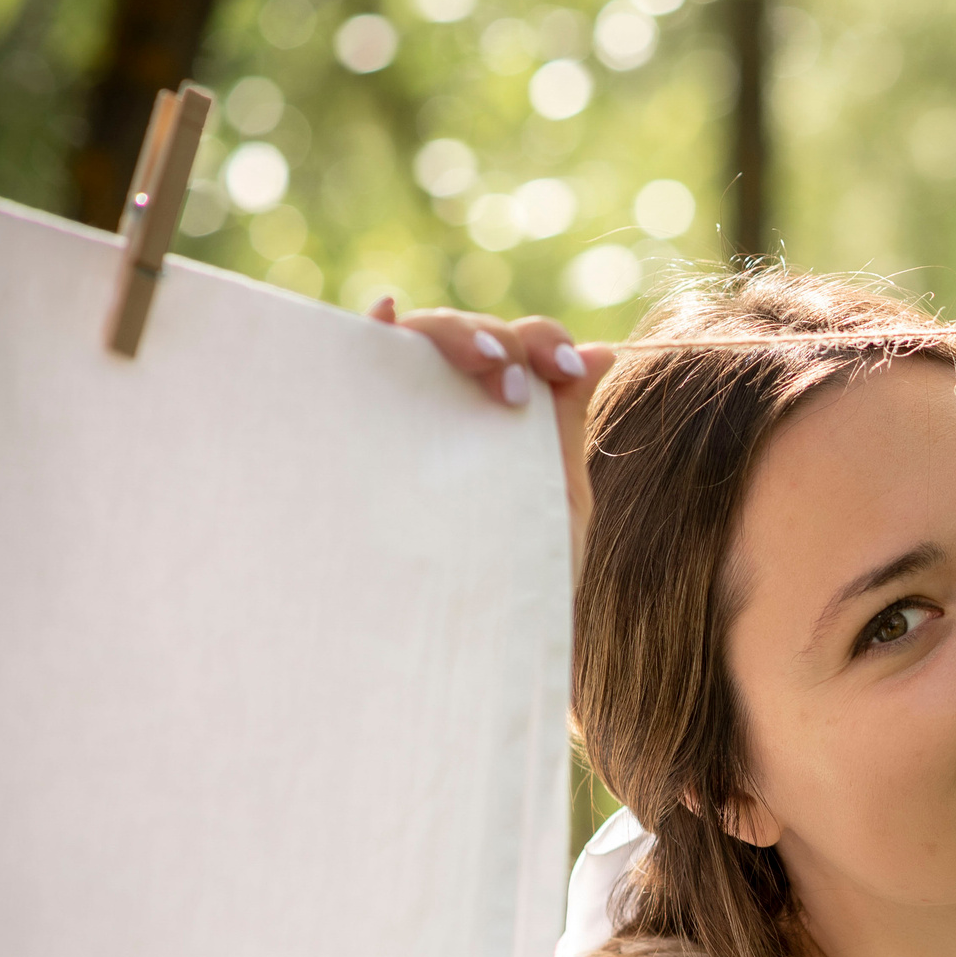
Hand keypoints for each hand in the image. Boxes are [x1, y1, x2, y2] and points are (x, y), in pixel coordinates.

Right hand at [367, 296, 615, 578]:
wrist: (482, 641)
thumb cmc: (523, 578)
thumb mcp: (557, 498)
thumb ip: (568, 425)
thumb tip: (602, 350)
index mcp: (503, 412)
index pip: (520, 347)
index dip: (543, 341)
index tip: (567, 371)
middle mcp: (452, 405)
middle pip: (468, 334)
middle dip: (499, 343)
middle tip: (515, 389)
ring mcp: (405, 417)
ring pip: (418, 342)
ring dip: (451, 334)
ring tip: (485, 363)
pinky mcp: (360, 438)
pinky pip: (353, 370)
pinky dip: (367, 333)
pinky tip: (385, 315)